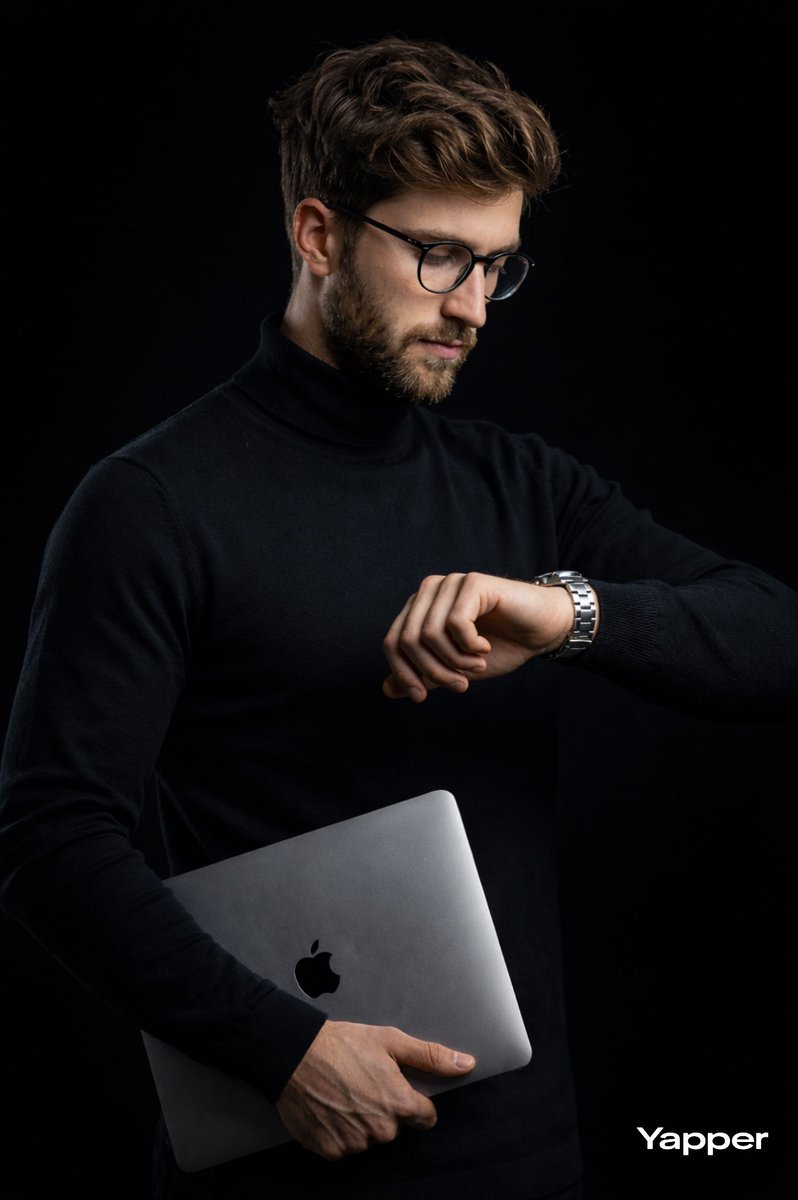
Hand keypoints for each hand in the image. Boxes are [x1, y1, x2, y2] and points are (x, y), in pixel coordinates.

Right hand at [275, 1019, 475, 1159]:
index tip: (398, 1088)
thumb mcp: (391, 1041)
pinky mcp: (330, 1150)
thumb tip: (467, 1064)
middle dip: (386, 1110)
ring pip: (370, 1139)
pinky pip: (345, 1147)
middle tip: (365, 1084)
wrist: (294, 1054)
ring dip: (363, 1122)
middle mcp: (380, 1130)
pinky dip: (340, 1131)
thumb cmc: (344, 1044)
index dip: (414, 1102)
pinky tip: (331, 1108)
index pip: (425, 1118)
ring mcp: (354, 1143)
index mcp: (399, 1104)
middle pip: (396, 1128)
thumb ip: (431, 1056)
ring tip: (345, 1093)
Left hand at [382, 571, 577, 702]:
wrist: (541, 631)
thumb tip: (387, 689)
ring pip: (429, 633)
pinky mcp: (473, 582)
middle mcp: (430, 591)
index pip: (392, 642)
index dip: (402, 673)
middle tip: (460, 686)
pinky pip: (456, 623)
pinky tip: (484, 648)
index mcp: (420, 609)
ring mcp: (450, 583)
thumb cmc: (500, 646)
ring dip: (454, 661)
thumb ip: (423, 675)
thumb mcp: (455, 668)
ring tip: (476, 666)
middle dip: (432, 672)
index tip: (420, 698)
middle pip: (407, 639)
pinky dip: (469, 645)